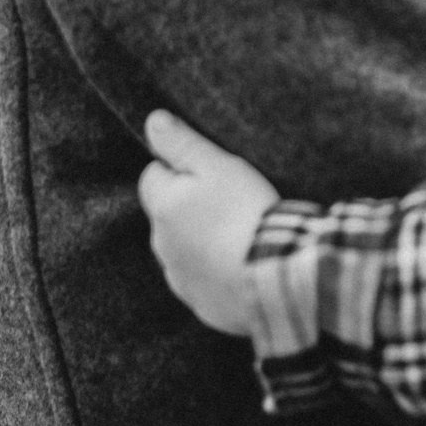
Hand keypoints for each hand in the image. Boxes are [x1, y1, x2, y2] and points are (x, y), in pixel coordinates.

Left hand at [138, 109, 279, 338]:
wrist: (273, 276)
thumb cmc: (245, 210)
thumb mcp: (217, 164)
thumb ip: (181, 142)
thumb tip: (152, 120)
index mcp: (162, 207)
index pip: (152, 176)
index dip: (179, 169)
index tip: (210, 173)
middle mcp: (161, 245)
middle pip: (167, 215)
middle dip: (188, 207)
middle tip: (229, 202)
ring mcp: (180, 279)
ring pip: (182, 249)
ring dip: (201, 241)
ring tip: (239, 234)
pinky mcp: (201, 305)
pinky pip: (202, 282)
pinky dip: (215, 272)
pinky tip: (242, 264)